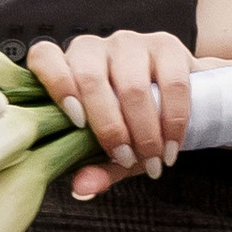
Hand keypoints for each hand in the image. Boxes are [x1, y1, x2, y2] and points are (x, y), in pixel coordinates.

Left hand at [25, 32, 192, 180]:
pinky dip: (173, 121)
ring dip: (145, 131)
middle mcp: (93, 49)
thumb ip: (97, 167)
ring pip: (131, 85)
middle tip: (128, 159)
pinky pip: (171, 83)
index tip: (75, 122)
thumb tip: (83, 188)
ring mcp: (129, 43)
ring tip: (153, 159)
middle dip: (111, 129)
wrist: (186, 99)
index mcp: (67, 68)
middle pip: (90, 79)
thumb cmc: (135, 122)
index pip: (45, 58)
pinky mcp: (166, 44)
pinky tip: (172, 145)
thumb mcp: (113, 150)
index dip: (56, 85)